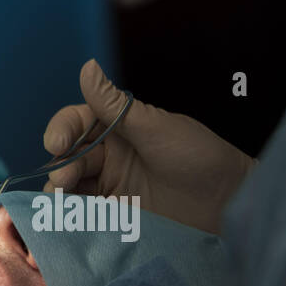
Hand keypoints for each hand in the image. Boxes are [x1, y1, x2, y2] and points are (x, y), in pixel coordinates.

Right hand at [41, 60, 254, 233]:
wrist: (229, 205)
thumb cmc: (198, 158)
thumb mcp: (154, 128)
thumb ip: (115, 104)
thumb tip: (87, 65)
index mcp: (117, 128)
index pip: (76, 123)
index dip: (61, 130)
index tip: (55, 143)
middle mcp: (110, 156)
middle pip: (69, 157)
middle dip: (61, 166)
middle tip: (63, 181)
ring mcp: (112, 188)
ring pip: (71, 187)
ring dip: (60, 192)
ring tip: (62, 201)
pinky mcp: (116, 217)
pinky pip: (85, 215)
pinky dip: (72, 216)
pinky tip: (69, 219)